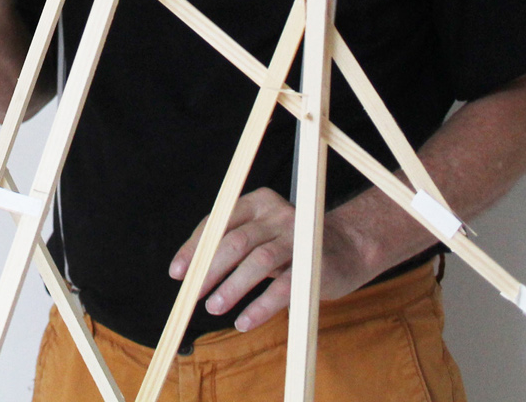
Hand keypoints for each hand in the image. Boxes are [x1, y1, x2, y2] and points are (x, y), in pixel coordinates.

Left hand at [167, 187, 378, 331]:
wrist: (348, 249)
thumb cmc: (291, 246)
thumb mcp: (261, 236)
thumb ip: (230, 246)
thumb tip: (188, 272)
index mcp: (258, 202)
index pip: (218, 222)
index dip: (194, 247)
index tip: (176, 273)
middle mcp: (278, 214)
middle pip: (236, 241)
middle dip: (209, 269)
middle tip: (191, 295)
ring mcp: (298, 236)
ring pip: (258, 261)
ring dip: (232, 287)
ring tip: (214, 307)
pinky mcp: (314, 263)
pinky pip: (284, 286)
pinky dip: (261, 306)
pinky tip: (244, 322)